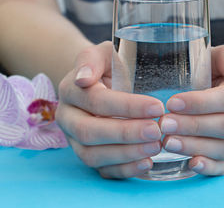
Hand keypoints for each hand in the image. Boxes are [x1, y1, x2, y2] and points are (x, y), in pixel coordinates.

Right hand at [56, 41, 164, 178]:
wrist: (101, 83)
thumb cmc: (108, 66)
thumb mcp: (104, 53)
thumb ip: (92, 59)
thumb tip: (83, 79)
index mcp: (70, 90)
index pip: (95, 100)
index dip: (126, 106)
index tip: (156, 107)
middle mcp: (67, 118)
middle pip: (89, 132)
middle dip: (125, 133)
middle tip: (156, 131)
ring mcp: (75, 141)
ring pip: (92, 156)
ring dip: (126, 154)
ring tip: (155, 146)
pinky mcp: (88, 156)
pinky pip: (101, 170)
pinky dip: (124, 170)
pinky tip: (147, 163)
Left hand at [159, 45, 223, 175]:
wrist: (223, 84)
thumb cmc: (214, 68)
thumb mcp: (220, 55)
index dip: (200, 103)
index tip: (172, 103)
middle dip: (194, 127)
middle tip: (164, 125)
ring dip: (196, 147)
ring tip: (168, 142)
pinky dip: (209, 167)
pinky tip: (190, 163)